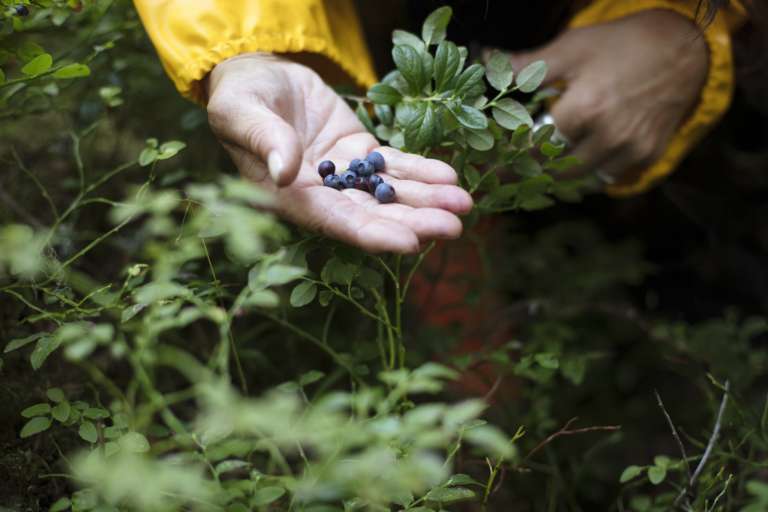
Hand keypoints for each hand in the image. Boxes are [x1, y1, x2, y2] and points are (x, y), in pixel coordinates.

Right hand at [206, 53, 471, 253]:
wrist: (256, 76)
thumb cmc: (239, 99)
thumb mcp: (241, 113)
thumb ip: (265, 141)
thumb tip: (285, 173)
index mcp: (290, 198)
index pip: (335, 222)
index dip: (372, 233)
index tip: (409, 242)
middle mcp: (321, 195)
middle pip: (372, 214)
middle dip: (413, 222)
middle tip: (453, 227)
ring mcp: (344, 175)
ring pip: (389, 192)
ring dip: (426, 199)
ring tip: (464, 203)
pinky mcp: (359, 152)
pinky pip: (393, 165)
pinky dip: (420, 171)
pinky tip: (449, 176)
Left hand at [494, 10, 707, 183]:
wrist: (684, 48)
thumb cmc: (622, 45)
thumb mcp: (572, 48)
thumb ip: (527, 65)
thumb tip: (486, 63)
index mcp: (584, 110)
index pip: (535, 148)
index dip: (511, 156)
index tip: (491, 164)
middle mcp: (608, 138)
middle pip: (555, 171)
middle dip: (529, 172)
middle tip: (507, 174)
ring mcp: (630, 150)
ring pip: (581, 179)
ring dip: (557, 177)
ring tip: (535, 170)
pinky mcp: (647, 156)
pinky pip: (608, 179)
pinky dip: (588, 175)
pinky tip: (573, 165)